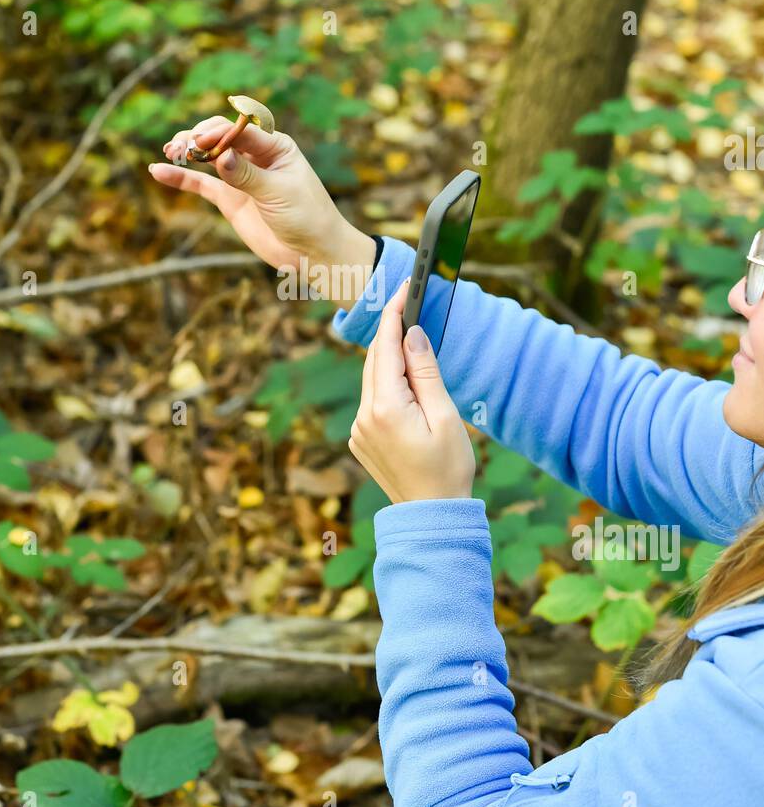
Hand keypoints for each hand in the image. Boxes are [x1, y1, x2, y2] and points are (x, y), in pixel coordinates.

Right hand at [148, 118, 374, 308]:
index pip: (241, 130)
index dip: (219, 132)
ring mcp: (240, 176)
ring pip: (208, 156)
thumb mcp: (279, 194)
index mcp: (276, 146)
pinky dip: (182, 177)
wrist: (313, 252)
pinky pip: (201, 183)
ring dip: (187, 151)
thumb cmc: (307, 217)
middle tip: (181, 147)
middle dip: (199, 138)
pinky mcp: (230, 198)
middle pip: (220, 137)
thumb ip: (248, 176)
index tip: (201, 141)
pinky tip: (159, 171)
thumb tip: (221, 157)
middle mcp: (256, 156)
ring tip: (169, 151)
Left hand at [349, 279, 475, 503]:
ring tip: (414, 342)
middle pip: (375, 359)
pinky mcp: (360, 439)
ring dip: (390, 358)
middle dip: (392, 332)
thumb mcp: (445, 416)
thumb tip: (413, 334)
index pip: (386, 347)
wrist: (431, 516)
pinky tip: (407, 383)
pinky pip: (372, 399)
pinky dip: (386, 383)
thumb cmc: (448, 468)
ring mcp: (358, 429)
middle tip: (410, 304)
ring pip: (372, 379)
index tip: (404, 289)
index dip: (395, 314)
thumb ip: (425, 372)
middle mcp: (363, 416)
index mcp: (385, 408)